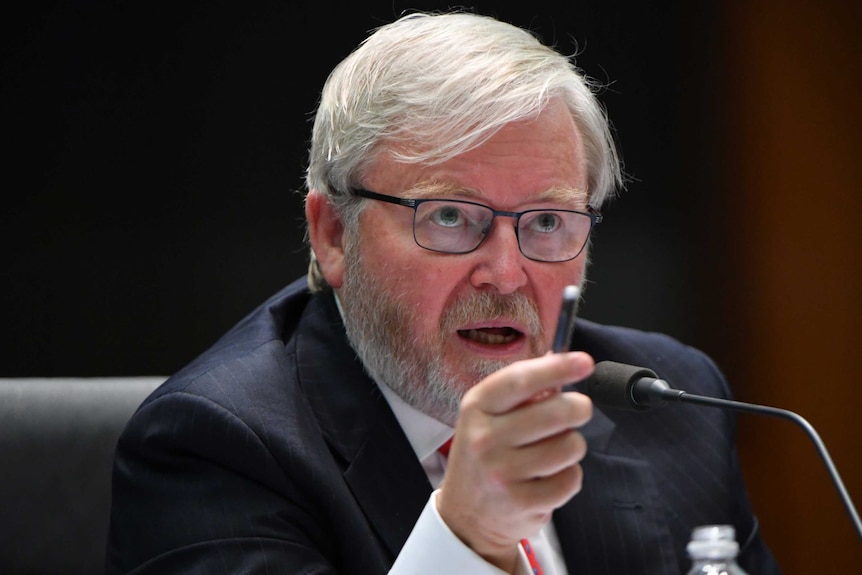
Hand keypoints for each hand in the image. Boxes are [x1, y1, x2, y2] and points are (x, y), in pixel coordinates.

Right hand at [436, 351, 593, 571]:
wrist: (465, 517)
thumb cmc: (485, 456)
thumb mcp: (488, 417)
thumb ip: (522, 392)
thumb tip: (558, 361)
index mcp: (476, 408)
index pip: (520, 380)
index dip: (557, 368)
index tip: (584, 362)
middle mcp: (485, 439)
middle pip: (555, 412)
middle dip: (578, 407)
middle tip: (579, 409)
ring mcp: (503, 473)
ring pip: (569, 446)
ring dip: (572, 445)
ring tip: (557, 450)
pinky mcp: (522, 503)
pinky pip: (571, 479)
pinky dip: (570, 476)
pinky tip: (551, 476)